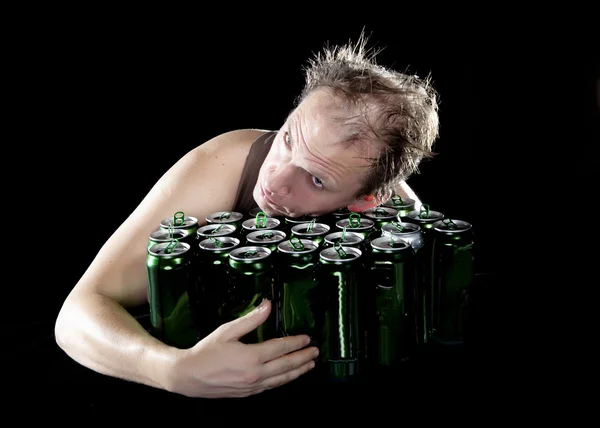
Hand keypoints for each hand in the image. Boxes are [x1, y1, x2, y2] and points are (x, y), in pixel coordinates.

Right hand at [167, 298, 317, 397]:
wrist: (188, 376)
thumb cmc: (206, 352)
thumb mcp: (228, 331)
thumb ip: (251, 319)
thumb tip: (267, 306)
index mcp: (251, 357)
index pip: (281, 348)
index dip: (296, 343)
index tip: (306, 338)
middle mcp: (255, 374)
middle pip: (286, 365)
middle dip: (303, 358)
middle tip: (315, 352)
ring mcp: (252, 386)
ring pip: (282, 379)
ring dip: (298, 371)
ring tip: (309, 365)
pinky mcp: (247, 393)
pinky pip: (271, 386)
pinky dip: (283, 380)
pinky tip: (288, 376)